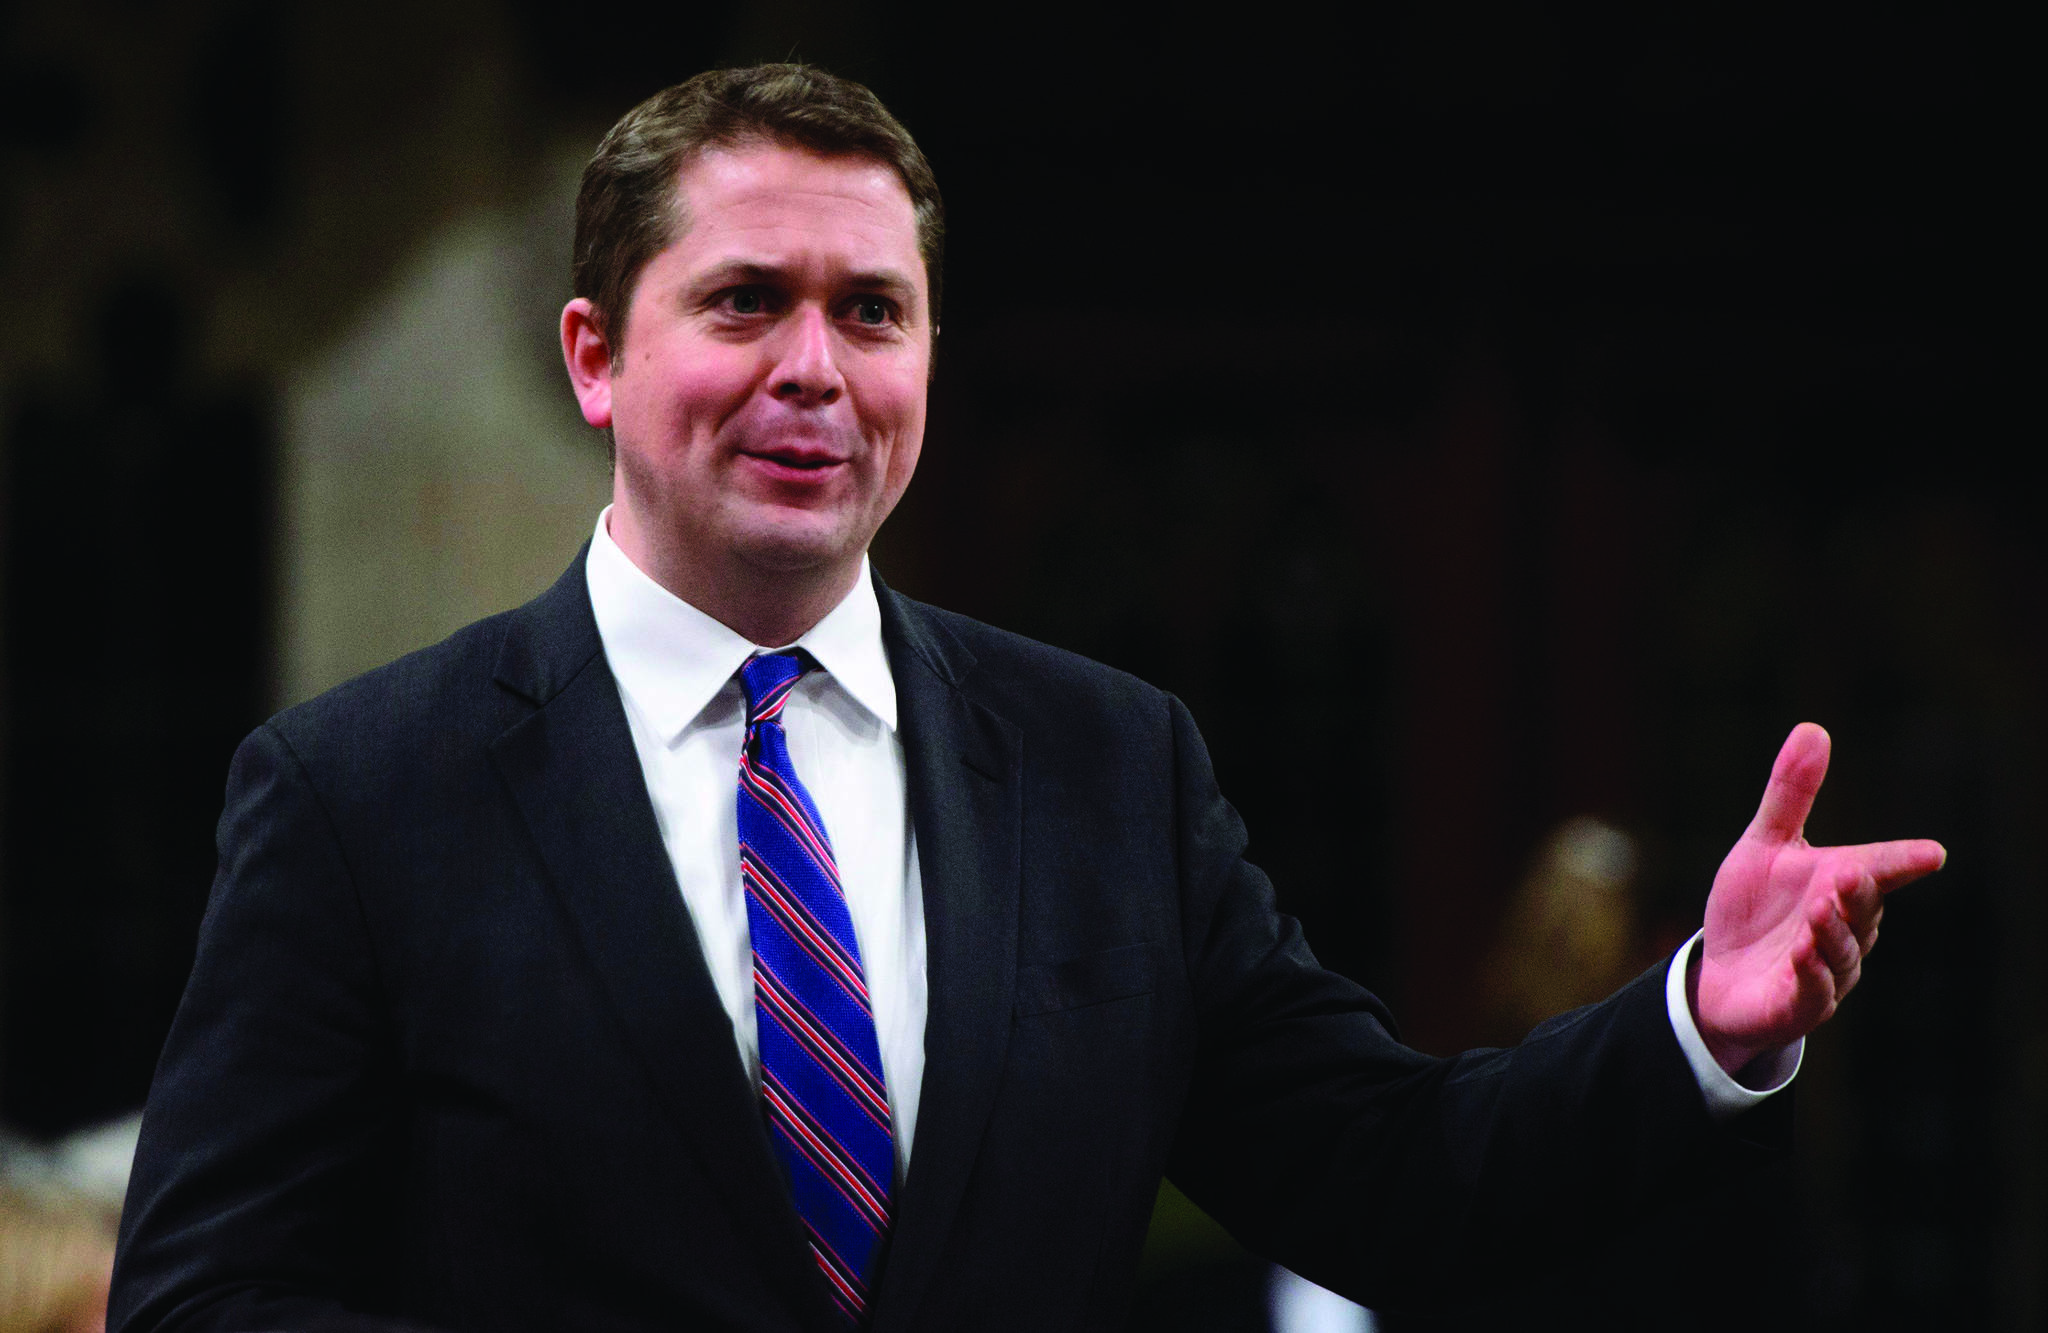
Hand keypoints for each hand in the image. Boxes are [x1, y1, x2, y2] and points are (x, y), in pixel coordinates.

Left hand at [1693, 722, 1944, 1074]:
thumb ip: (1790, 795)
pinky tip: (1801, 954)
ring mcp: (1825, 971)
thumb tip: (1813, 728)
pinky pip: (1812, 992)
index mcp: (1841, 888)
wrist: (1718, 976)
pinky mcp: (1797, 1004)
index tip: (1930, 852)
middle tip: (1852, 873)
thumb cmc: (1753, 910)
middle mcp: (1844, 930)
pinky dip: (1810, 973)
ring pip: (1842, 953)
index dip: (1904, 862)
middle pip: (1863, 911)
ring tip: (1822, 909)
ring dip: (1834, 932)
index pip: (1881, 871)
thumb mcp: (1764, 846)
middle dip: (1860, 894)